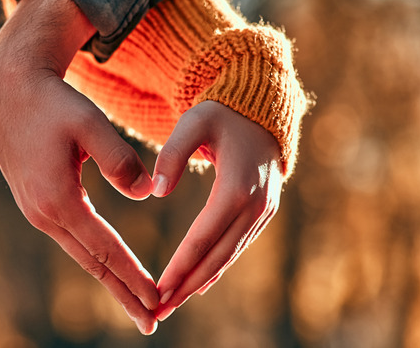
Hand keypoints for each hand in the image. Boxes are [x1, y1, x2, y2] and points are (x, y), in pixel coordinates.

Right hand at [0, 0, 159, 333]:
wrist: (10, 90)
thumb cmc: (54, 102)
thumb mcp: (90, 124)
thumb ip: (120, 159)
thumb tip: (146, 193)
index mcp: (58, 199)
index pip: (105, 249)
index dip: (133, 276)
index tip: (158, 299)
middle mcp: (43, 213)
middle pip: (91, 264)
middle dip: (123, 294)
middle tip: (152, 322)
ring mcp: (36, 211)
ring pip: (81, 255)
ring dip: (110, 280)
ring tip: (136, 302)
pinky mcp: (37, 203)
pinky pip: (72, 239)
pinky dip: (95, 258)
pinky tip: (109, 267)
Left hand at [151, 100, 282, 320]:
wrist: (261, 108)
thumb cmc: (221, 113)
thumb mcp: (194, 121)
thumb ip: (171, 154)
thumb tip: (155, 191)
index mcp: (237, 186)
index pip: (204, 236)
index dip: (181, 266)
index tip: (158, 289)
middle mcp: (255, 205)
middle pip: (217, 256)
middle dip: (187, 286)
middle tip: (158, 310)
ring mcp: (264, 211)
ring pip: (229, 256)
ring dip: (200, 282)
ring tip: (171, 304)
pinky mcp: (263, 213)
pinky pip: (237, 246)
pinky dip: (217, 267)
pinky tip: (198, 285)